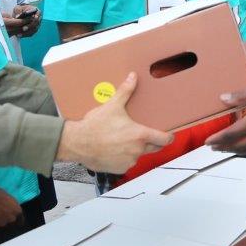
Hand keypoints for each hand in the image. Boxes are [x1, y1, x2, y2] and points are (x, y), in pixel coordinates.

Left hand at [5, 5, 41, 36]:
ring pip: (34, 29)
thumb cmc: (20, 9)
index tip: (29, 19)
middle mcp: (39, 18)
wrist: (21, 13)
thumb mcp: (18, 8)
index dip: (34, 18)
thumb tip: (17, 16)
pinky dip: (25, 35)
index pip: (38, 15)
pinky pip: (31, 33)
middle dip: (30, 26)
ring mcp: (37, 24)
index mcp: (37, 11)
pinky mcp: (34, 29)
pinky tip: (19, 36)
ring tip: (19, 34)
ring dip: (27, 32)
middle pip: (36, 23)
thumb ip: (18, 11)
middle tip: (23, 29)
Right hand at [57, 73, 173, 172]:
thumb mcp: (112, 106)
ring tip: (123, 140)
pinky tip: (114, 149)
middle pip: (155, 148)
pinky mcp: (119, 169)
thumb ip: (126, 91)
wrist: (76, 143)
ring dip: (135, 149)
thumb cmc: (94, 126)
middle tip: (145, 135)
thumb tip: (133, 77)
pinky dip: (124, 158)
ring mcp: (128, 161)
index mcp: (140, 135)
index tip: (169, 135)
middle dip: (153, 142)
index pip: (164, 139)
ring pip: (139, 155)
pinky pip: (127, 163)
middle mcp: (137, 150)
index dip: (168, 137)